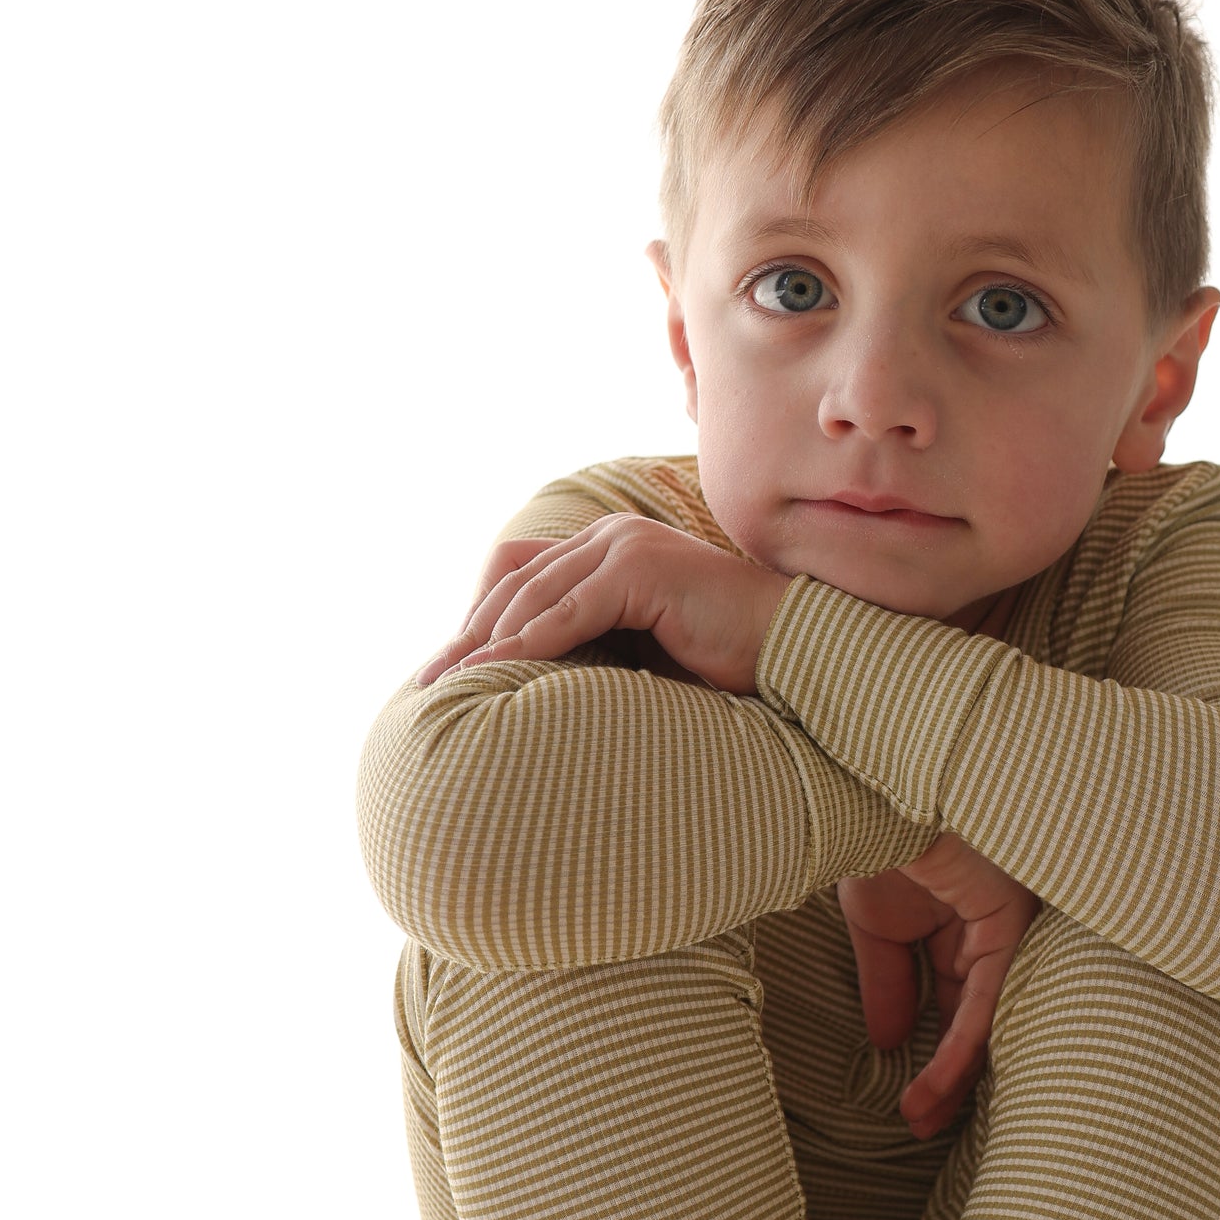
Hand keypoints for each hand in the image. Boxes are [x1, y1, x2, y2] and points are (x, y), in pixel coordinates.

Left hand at [415, 518, 790, 694]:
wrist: (790, 648)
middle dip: (468, 634)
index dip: (479, 621)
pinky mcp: (641, 569)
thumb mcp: (638, 647)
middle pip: (516, 583)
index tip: (449, 670)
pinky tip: (496, 673)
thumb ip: (590, 644)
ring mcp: (626, 546)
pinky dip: (528, 645)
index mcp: (608, 546)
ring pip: (535, 598)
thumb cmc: (722, 658)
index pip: (521, 576)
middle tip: (429, 682)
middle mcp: (611, 534)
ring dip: (486, 644)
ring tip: (449, 685)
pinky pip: (569, 613)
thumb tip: (526, 678)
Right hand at [839, 834, 1039, 1138]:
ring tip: (922, 1120)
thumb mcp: (875, 926)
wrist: (874, 792)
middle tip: (924, 1125)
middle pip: (981, 1019)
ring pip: (988, 1018)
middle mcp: (988, 927)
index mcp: (958, 922)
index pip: (957, 1003)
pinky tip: (933, 1086)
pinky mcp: (1007, 920)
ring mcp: (1003, 924)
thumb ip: (888, 983)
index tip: (912, 1103)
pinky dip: (962, 1047)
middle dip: (954, 1079)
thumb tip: (890, 1044)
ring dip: (955, 1076)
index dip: (937, 1055)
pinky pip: (988, 999)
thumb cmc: (877, 835)